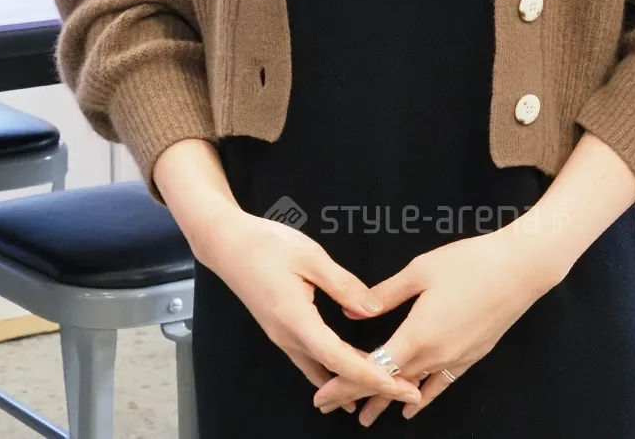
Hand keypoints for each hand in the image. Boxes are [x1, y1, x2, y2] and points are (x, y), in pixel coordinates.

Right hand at [203, 210, 422, 412]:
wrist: (227, 244)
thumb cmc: (267, 244)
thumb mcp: (310, 256)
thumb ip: (343, 285)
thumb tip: (373, 310)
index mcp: (297, 320)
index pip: (339, 359)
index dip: (371, 375)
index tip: (399, 385)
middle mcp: (288, 337)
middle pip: (334, 372)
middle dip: (371, 384)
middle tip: (407, 391)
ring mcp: (283, 337)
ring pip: (322, 370)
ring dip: (354, 380)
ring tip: (387, 384)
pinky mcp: (281, 330)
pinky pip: (311, 359)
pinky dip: (335, 370)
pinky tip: (349, 373)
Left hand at [312, 221, 562, 424]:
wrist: (519, 269)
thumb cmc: (469, 262)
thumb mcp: (420, 270)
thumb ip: (385, 294)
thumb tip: (353, 311)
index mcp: (417, 334)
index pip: (372, 368)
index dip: (345, 383)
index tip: (322, 396)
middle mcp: (435, 355)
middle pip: (389, 383)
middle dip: (358, 395)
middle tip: (331, 407)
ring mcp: (455, 359)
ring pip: (414, 388)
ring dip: (387, 401)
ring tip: (366, 416)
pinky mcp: (471, 356)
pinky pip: (441, 384)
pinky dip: (423, 397)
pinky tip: (413, 406)